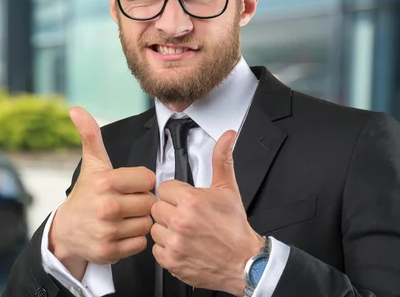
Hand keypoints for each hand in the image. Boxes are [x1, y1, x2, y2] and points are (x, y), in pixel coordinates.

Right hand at [49, 107, 157, 279]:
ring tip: (123, 217)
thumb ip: (91, 135)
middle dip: (140, 202)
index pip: (148, 179)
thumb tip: (76, 109)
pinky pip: (140, 243)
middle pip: (149, 202)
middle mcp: (107, 207)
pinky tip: (121, 232)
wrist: (67, 230)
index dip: (141, 182)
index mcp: (106, 182)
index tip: (128, 185)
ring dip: (139, 221)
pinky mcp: (110, 252)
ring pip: (147, 223)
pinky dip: (134, 240)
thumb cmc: (86, 194)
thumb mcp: (92, 163)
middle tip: (126, 203)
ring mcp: (108, 231)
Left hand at [150, 130, 263, 294]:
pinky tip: (182, 246)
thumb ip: (222, 159)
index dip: (175, 194)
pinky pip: (156, 249)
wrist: (244, 263)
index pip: (164, 188)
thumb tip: (227, 136)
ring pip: (154, 228)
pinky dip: (166, 249)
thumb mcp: (228, 189)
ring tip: (184, 232)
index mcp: (190, 200)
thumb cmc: (235, 228)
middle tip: (186, 217)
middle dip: (169, 211)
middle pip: (157, 208)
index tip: (185, 201)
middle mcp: (180, 221)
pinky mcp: (171, 261)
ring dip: (166, 230)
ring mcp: (174, 242)